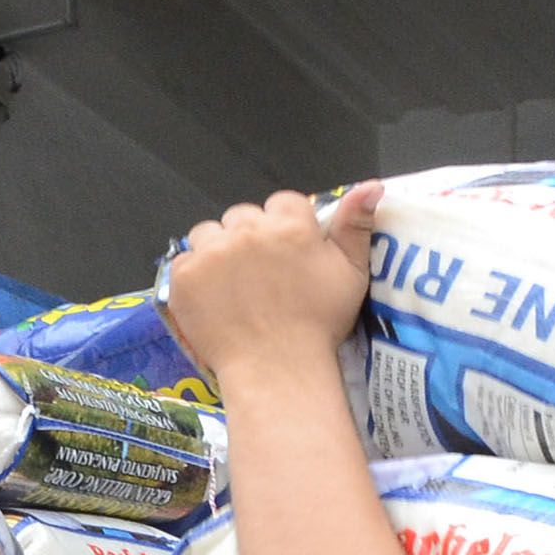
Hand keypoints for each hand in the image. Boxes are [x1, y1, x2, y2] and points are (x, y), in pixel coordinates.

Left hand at [163, 184, 383, 391]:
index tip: (287, 252)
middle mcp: (249, 231)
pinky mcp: (184, 275)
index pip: (283, 202)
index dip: (285, 225)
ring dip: (218, 250)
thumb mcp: (352, 274)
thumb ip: (356, 225)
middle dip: (250, 237)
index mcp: (291, 225)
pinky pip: (183, 261)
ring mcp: (212, 252)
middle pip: (243, 216)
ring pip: (209, 233)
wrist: (277, 368)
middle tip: (260, 275)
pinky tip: (211, 298)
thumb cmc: (319, 325)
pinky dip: (194, 276)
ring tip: (231, 284)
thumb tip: (372, 186)